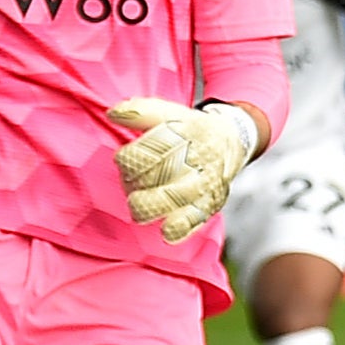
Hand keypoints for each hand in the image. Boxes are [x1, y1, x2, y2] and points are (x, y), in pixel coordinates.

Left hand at [109, 96, 257, 243]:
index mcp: (189, 132)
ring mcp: (207, 182)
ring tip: (138, 207)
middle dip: (137, 182)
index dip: (131, 158)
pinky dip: (181, 228)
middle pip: (161, 174)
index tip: (124, 160)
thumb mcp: (169, 113)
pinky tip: (166, 232)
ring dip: (151, 205)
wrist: (231, 141)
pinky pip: (196, 218)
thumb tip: (113, 114)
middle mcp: (201, 157)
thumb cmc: (190, 129)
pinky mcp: (211, 203)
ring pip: (176, 197)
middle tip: (130, 183)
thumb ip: (140, 112)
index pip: (154, 148)